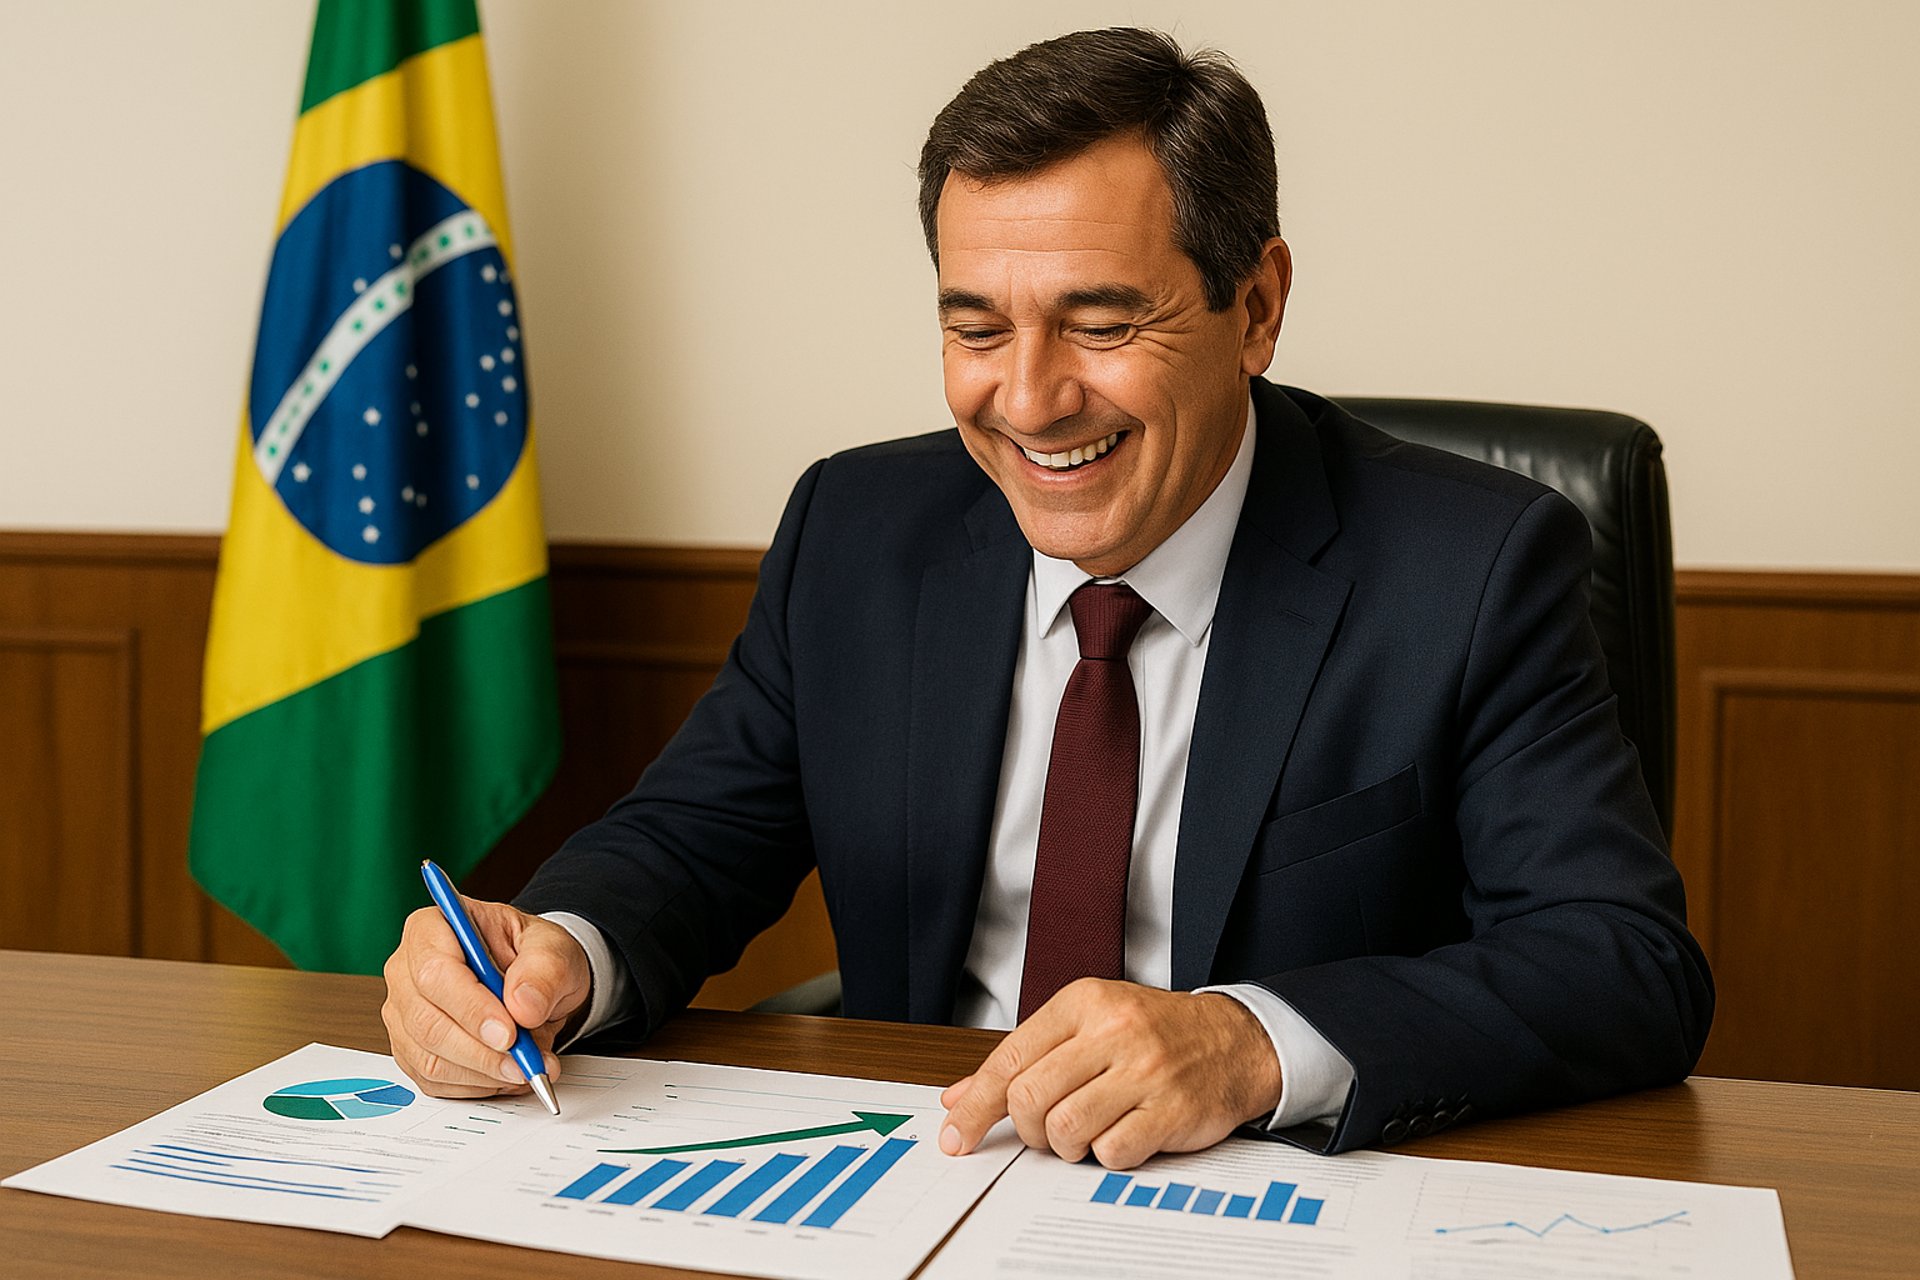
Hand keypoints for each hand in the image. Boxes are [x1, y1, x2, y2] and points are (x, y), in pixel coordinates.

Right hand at [381, 898, 592, 1098]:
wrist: (534, 980)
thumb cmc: (534, 955)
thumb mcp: (554, 947)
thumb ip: (544, 970)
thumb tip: (523, 1007)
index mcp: (433, 928)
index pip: (435, 972)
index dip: (470, 1008)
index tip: (509, 1033)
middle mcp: (407, 970)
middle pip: (427, 1022)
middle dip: (480, 1051)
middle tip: (524, 1062)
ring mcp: (404, 1013)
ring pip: (429, 1058)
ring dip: (483, 1072)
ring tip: (526, 1068)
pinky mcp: (411, 1049)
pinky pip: (434, 1080)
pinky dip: (475, 1085)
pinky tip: (506, 1075)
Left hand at [938, 979, 1281, 1168]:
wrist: (1233, 1040)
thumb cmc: (1154, 1034)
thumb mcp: (1087, 1026)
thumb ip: (1025, 1058)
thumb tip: (960, 1096)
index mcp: (1084, 1002)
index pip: (1008, 1059)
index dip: (974, 1105)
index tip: (956, 1134)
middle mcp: (1113, 1030)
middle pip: (1029, 1098)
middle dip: (1026, 1129)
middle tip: (1042, 1131)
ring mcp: (1145, 1070)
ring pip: (1065, 1128)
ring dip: (1065, 1145)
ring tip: (1084, 1133)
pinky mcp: (1171, 1110)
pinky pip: (1111, 1152)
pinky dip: (1106, 1155)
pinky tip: (1120, 1136)